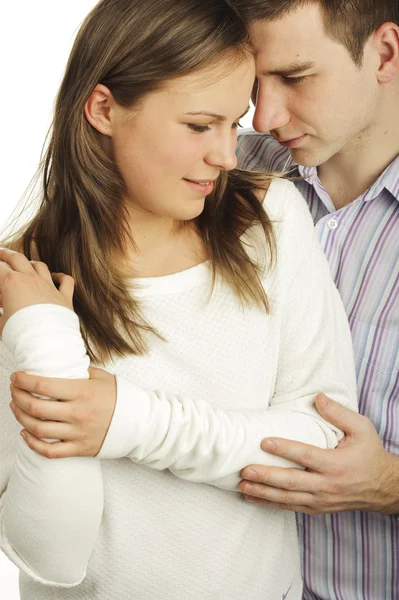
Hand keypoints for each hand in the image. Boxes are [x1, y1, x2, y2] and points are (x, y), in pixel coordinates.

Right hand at [0, 247, 73, 334]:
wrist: (46, 343)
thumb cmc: (20, 334)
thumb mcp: (0, 322)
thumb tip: (1, 310)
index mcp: (11, 283)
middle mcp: (31, 280)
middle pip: (17, 258)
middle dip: (6, 253)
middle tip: (1, 253)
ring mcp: (49, 286)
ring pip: (40, 266)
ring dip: (31, 263)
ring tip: (25, 264)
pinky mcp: (64, 297)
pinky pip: (65, 281)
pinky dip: (60, 277)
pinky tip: (56, 277)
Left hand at [9, 367, 116, 457]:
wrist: (140, 422)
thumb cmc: (120, 397)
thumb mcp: (101, 377)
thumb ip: (78, 372)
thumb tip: (58, 366)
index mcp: (82, 392)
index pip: (43, 386)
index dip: (24, 381)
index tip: (16, 377)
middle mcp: (77, 414)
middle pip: (35, 407)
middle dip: (18, 397)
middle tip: (14, 390)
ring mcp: (77, 433)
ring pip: (37, 429)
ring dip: (21, 417)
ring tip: (16, 407)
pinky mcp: (80, 449)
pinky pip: (49, 451)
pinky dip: (32, 443)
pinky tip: (26, 433)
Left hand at [239, 394, 398, 514]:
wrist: (384, 487)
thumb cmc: (370, 454)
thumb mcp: (362, 428)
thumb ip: (338, 413)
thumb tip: (317, 397)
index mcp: (336, 464)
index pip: (306, 455)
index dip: (285, 449)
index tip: (264, 442)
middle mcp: (327, 485)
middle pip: (291, 481)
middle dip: (266, 476)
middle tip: (245, 470)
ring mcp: (321, 499)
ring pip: (287, 498)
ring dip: (263, 492)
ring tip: (242, 485)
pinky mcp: (317, 508)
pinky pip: (291, 506)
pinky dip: (271, 503)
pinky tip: (253, 497)